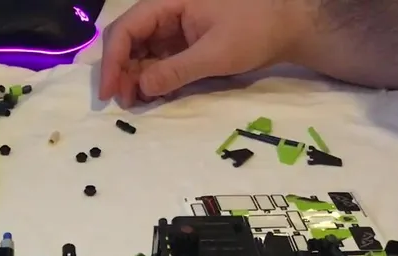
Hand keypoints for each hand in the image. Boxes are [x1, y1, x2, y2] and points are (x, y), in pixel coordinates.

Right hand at [97, 0, 317, 106]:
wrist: (287, 27)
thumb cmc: (254, 31)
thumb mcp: (215, 54)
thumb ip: (175, 70)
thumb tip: (141, 87)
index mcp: (170, 2)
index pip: (127, 28)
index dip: (113, 60)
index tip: (110, 91)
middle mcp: (166, 11)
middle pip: (127, 39)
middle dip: (121, 71)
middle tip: (123, 102)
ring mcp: (173, 27)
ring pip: (139, 51)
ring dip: (133, 77)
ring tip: (136, 103)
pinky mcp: (182, 41)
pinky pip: (156, 59)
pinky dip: (151, 78)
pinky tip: (152, 96)